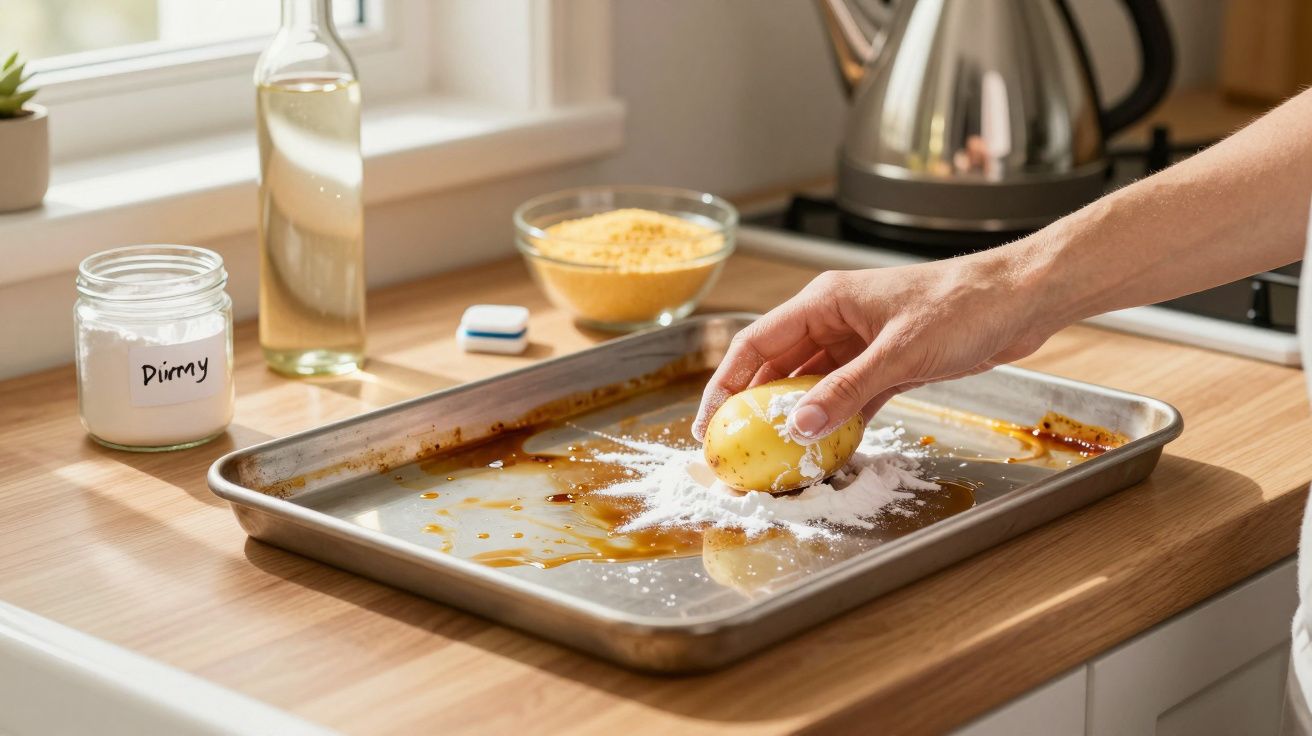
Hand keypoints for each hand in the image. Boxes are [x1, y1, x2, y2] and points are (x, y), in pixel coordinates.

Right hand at [692, 247, 1062, 442]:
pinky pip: (849, 398)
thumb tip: (800, 426)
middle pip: (778, 367)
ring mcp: (861, 344)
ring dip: (797, 419)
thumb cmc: (963, 305)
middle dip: (755, 408)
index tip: (709, 422)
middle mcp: (835, 321)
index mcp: (825, 302)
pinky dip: (837, 422)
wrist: (1021, 299)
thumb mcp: (900, 352)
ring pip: (813, 386)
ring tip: (777, 457)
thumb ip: (848, 390)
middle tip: (738, 449)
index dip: (725, 384)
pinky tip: (826, 450)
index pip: (756, 344)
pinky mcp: (888, 365)